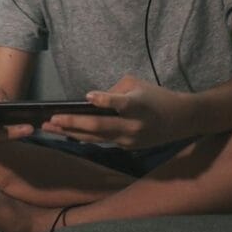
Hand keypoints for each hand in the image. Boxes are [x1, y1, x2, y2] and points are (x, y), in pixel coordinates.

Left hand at [42, 74, 190, 148]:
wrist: (181, 120)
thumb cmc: (156, 96)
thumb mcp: (136, 84)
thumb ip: (113, 91)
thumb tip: (91, 100)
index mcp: (137, 106)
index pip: (120, 104)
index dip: (104, 100)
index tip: (88, 97)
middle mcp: (132, 125)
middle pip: (100, 127)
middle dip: (74, 124)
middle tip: (52, 120)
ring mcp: (129, 139)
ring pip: (96, 138)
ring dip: (72, 133)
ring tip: (50, 128)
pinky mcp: (127, 146)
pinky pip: (102, 141)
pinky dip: (83, 137)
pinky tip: (66, 133)